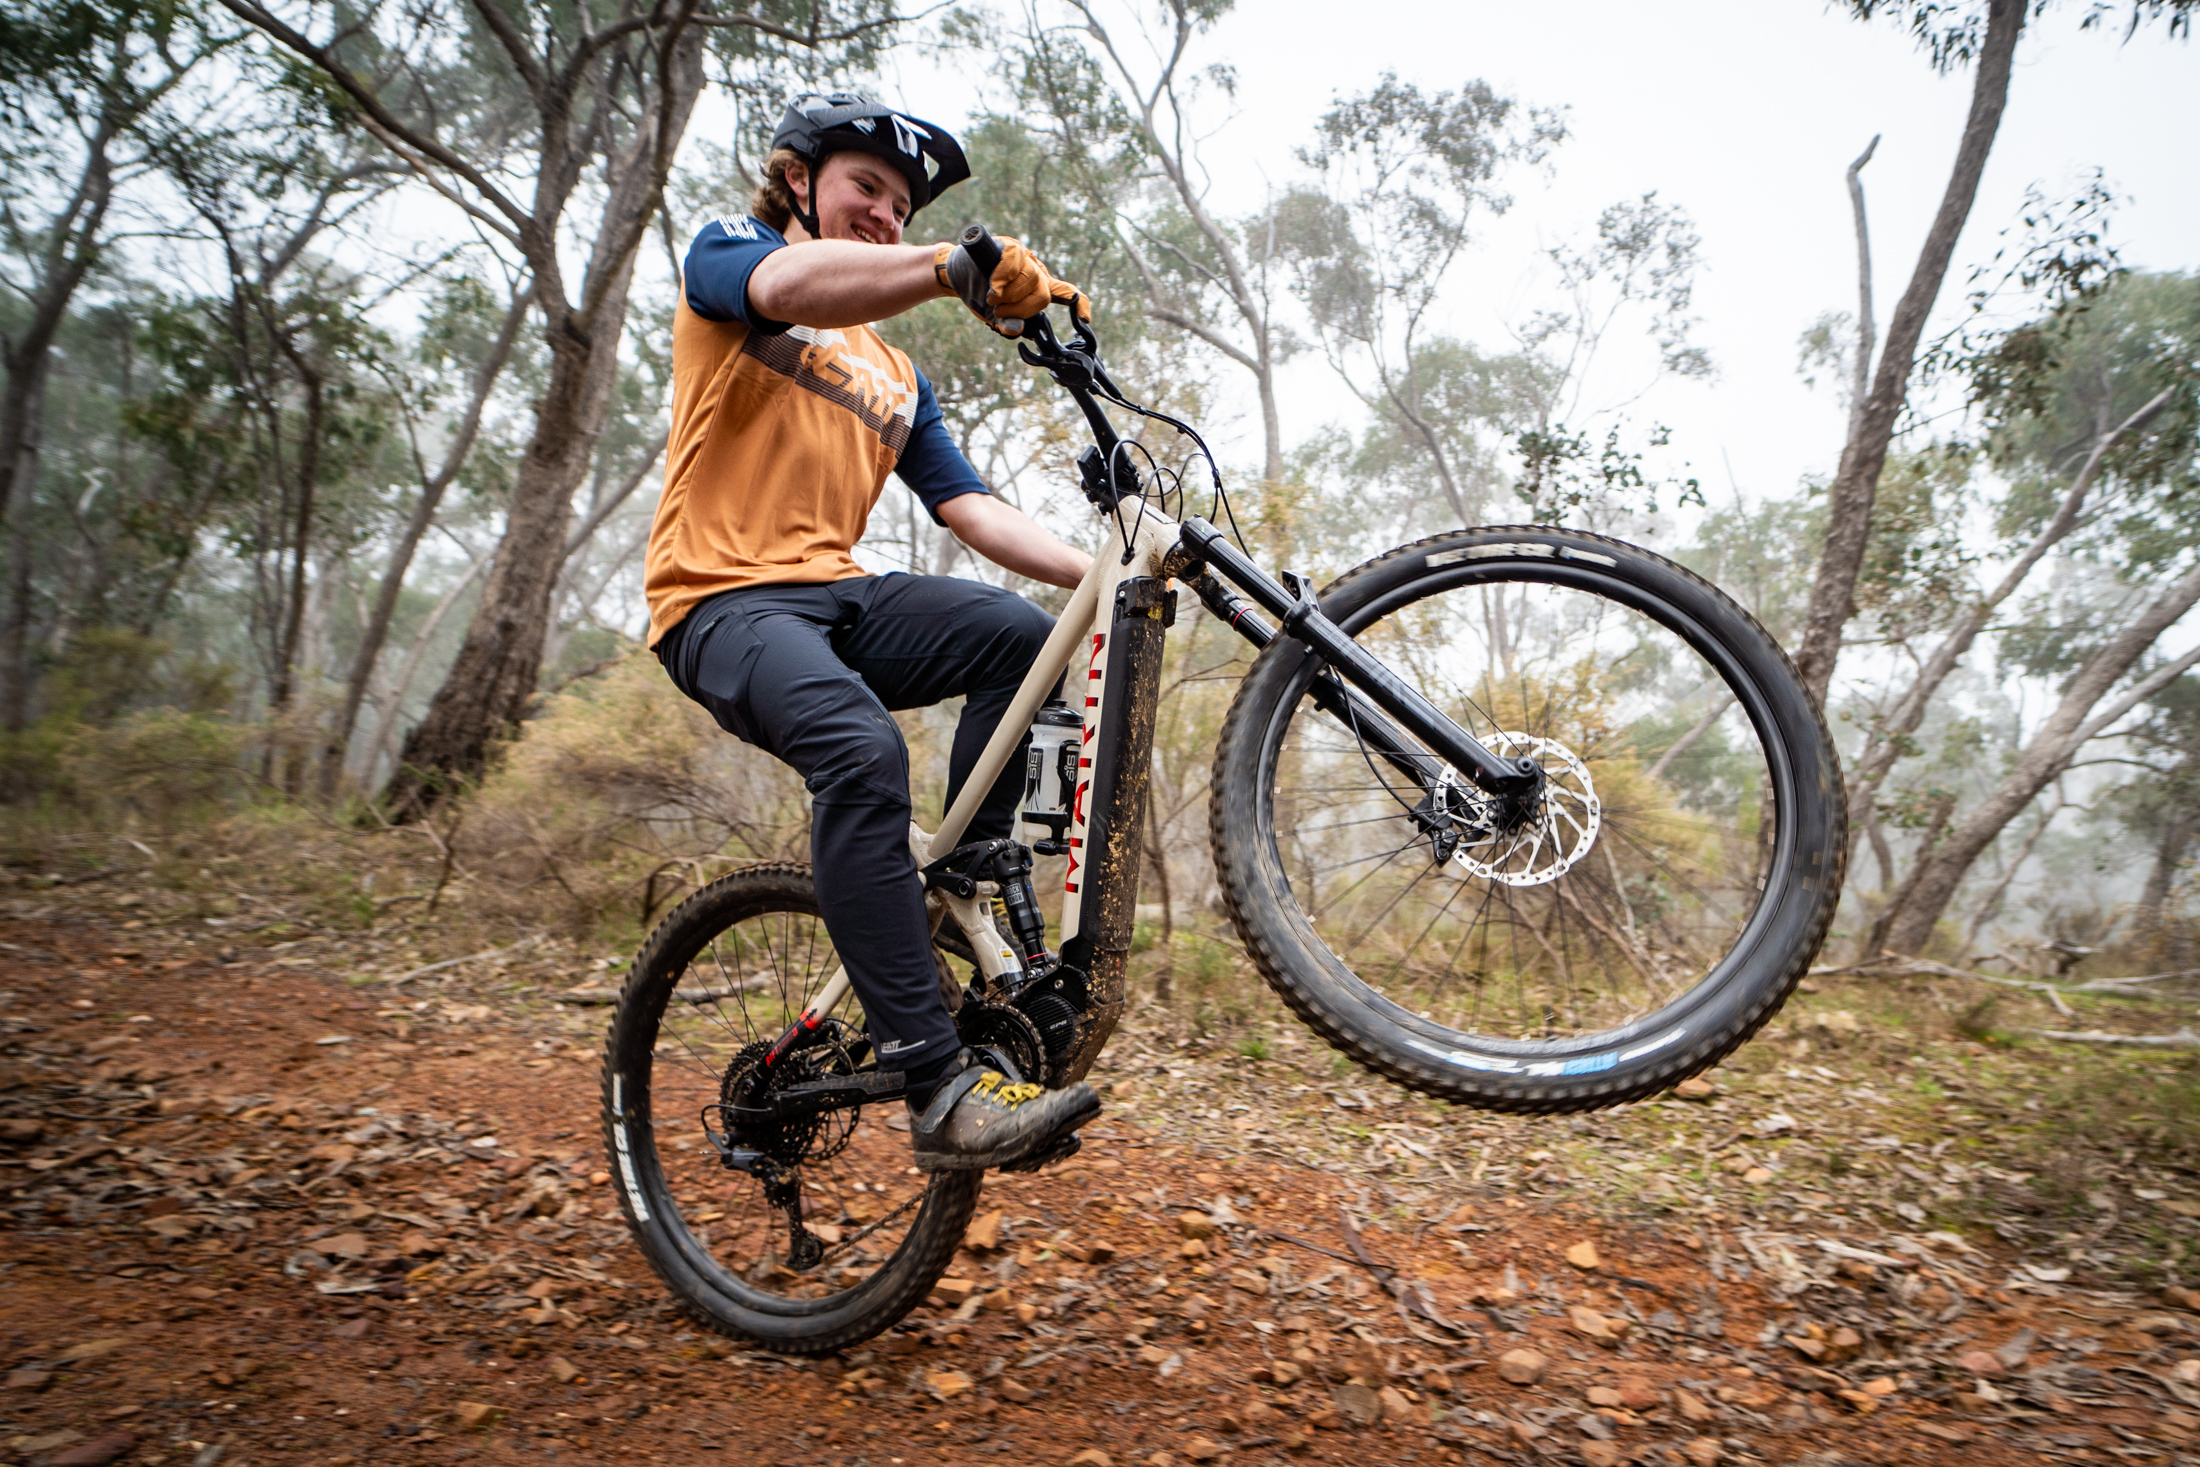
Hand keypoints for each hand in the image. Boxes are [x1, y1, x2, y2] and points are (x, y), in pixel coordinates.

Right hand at [935, 237, 1088, 335]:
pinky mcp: (1010, 246)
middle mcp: (1036, 271)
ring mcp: (1025, 258)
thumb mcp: (994, 314)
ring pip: (1031, 279)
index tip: (1085, 320)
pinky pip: (1015, 262)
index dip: (1079, 304)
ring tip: (992, 298)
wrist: (956, 274)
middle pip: (1044, 293)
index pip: (1065, 293)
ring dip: (1011, 295)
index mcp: (1037, 287)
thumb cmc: (979, 294)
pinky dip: (1004, 279)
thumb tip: (1017, 330)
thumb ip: (1007, 323)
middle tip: (1000, 311)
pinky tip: (993, 288)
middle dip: (1022, 307)